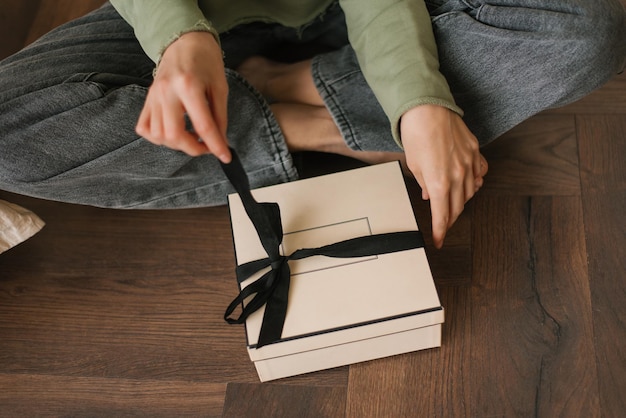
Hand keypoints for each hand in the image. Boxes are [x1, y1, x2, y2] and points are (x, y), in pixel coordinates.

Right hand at [136, 31, 230, 162]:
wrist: (184, 41)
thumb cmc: (206, 62)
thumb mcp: (220, 88)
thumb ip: (220, 117)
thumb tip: (221, 142)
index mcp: (188, 86)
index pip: (203, 126)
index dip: (216, 146)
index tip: (225, 157)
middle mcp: (167, 92)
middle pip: (174, 136)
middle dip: (193, 149)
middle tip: (206, 146)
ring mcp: (153, 96)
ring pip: (158, 135)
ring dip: (177, 144)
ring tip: (192, 137)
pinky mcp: (147, 99)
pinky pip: (145, 128)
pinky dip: (158, 137)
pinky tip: (173, 132)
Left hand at [401, 105, 487, 248]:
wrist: (427, 108)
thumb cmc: (416, 135)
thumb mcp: (414, 165)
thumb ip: (424, 184)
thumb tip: (431, 196)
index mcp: (439, 183)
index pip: (442, 216)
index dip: (440, 231)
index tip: (438, 240)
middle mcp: (458, 176)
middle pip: (457, 207)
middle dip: (449, 219)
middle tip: (443, 224)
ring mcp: (469, 163)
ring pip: (470, 192)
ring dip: (461, 201)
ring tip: (452, 204)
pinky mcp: (475, 151)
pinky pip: (480, 173)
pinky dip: (475, 182)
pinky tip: (469, 184)